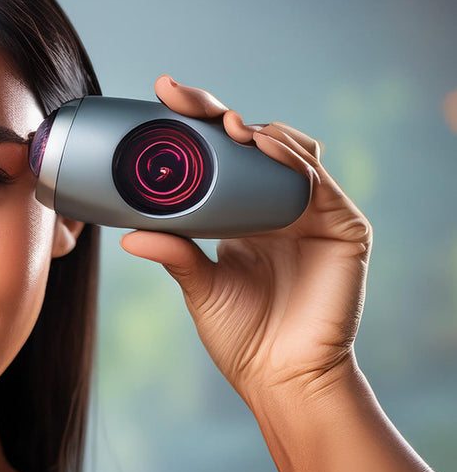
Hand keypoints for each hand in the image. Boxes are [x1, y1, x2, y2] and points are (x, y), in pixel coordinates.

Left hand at [119, 75, 371, 405]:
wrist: (279, 378)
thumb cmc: (242, 334)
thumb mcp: (197, 285)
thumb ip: (173, 253)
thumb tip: (128, 234)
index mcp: (243, 211)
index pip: (220, 154)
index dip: (195, 121)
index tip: (162, 94)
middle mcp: (278, 204)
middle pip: (253, 141)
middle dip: (218, 112)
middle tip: (181, 97)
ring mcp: (313, 213)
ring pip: (291, 150)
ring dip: (258, 130)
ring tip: (225, 125)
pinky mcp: (344, 229)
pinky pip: (320, 183)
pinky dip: (293, 160)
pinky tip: (266, 148)